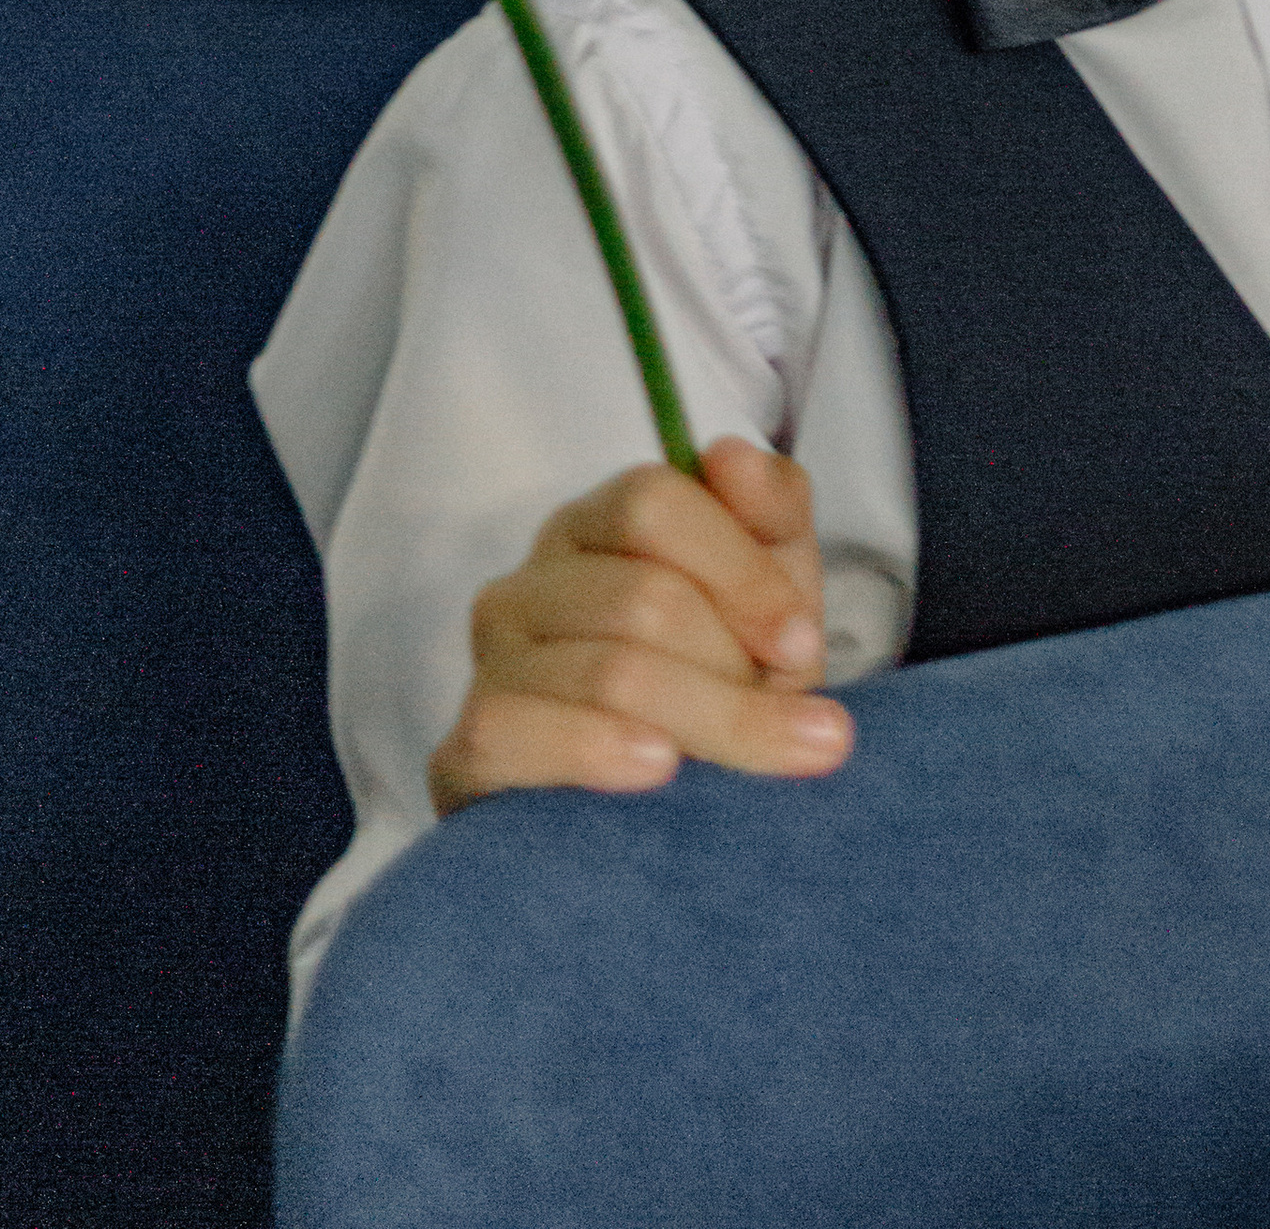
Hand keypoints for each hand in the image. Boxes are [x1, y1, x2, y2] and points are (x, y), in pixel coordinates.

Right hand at [429, 436, 852, 809]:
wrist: (656, 814)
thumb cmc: (720, 680)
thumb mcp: (769, 592)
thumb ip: (769, 511)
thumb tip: (730, 454)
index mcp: (595, 524)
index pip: (655, 503)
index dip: (740, 572)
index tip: (802, 644)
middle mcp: (529, 581)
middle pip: (643, 597)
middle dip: (733, 667)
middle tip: (795, 728)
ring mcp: (490, 664)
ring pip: (606, 670)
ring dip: (703, 720)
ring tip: (747, 766)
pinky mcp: (467, 748)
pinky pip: (513, 731)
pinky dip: (597, 748)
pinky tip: (660, 769)